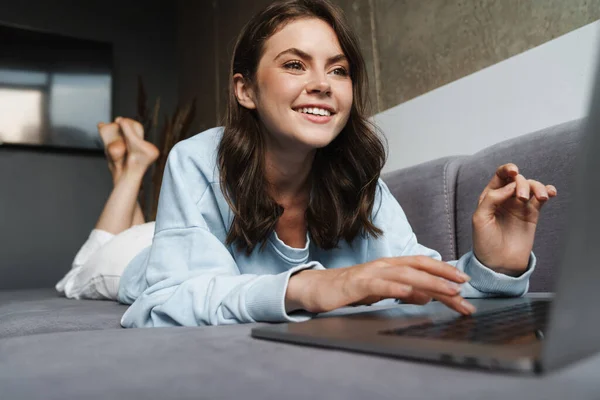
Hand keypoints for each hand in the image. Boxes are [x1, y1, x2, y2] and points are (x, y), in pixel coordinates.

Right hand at [285, 256, 475, 314]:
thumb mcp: (382, 292)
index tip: (464, 282)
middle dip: (443, 277)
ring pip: (404, 274)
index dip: (444, 271)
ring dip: (429, 282)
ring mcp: (370, 273)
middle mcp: (383, 266)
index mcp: (390, 267)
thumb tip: (426, 296)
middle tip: (464, 288)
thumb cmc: (349, 290)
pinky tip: (410, 292)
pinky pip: (379, 285)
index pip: (422, 265)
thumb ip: (403, 292)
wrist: (316, 289)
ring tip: (447, 291)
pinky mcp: (357, 284)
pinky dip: (396, 287)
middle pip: (418, 267)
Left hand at [472, 163, 556, 275]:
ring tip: (540, 198)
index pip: (500, 176)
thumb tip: (509, 186)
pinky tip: (550, 193)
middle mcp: (505, 198)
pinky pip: (541, 198)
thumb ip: (491, 199)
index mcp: (489, 196)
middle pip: (518, 180)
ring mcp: (519, 206)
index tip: (514, 172)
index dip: (507, 170)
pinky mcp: (532, 214)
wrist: (499, 263)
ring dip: (537, 187)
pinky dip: (547, 191)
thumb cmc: (485, 242)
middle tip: (521, 197)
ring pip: (531, 186)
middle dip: (522, 184)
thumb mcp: (480, 219)